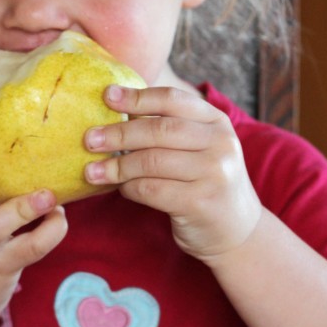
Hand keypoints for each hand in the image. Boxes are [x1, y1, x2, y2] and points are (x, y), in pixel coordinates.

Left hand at [84, 85, 262, 262]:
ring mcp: (214, 173)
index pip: (172, 100)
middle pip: (159, 130)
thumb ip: (170, 127)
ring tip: (93, 171)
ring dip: (116, 166)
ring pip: (152, 161)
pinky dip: (130, 188)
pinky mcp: (200, 202)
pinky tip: (121, 189)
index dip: (137, 96)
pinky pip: (152, 190)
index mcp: (216, 121)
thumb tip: (115, 106)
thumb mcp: (200, 147)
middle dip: (119, 134)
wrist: (237, 231)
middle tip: (89, 139)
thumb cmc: (205, 181)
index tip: (106, 96)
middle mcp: (220, 143)